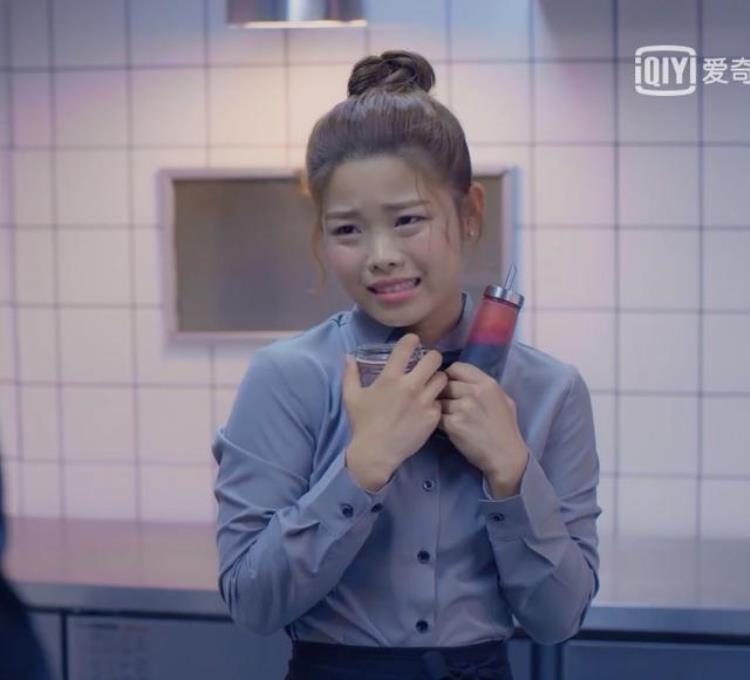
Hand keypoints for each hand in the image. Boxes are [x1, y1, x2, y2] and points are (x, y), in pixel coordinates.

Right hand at [342, 333, 447, 480]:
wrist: (376, 453)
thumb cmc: (362, 423)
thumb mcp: (351, 396)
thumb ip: (350, 374)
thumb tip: (348, 356)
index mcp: (390, 378)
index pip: (407, 346)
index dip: (412, 340)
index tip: (413, 343)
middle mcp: (410, 386)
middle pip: (434, 358)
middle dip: (432, 358)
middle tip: (427, 364)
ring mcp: (424, 402)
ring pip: (442, 378)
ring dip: (436, 378)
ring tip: (430, 384)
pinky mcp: (433, 417)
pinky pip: (440, 401)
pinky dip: (434, 401)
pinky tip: (426, 406)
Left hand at [438, 361, 528, 490]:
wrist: (505, 455)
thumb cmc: (506, 428)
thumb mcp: (503, 399)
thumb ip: (484, 387)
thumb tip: (464, 379)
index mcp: (487, 383)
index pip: (456, 367)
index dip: (450, 376)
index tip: (451, 385)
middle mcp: (474, 392)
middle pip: (444, 383)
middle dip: (444, 392)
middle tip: (448, 403)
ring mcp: (462, 408)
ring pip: (438, 399)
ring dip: (440, 407)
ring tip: (449, 416)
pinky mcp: (453, 424)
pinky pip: (437, 416)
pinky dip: (439, 421)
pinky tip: (448, 427)